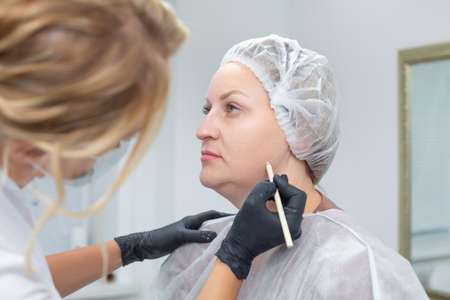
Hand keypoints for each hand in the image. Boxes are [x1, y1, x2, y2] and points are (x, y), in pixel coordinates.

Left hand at [115, 210, 229, 265]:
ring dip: (216, 232)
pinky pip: (200, 239)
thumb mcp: (180, 236)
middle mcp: (191, 224)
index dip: (223, 214)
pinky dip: (208, 241)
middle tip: (235, 227)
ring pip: (206, 230)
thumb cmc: (161, 238)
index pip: (211, 214)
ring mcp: (188, 232)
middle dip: (222, 222)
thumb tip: (214, 235)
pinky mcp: (184, 241)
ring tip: (228, 237)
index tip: (236, 216)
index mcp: (191, 220)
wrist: (146, 246)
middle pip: (210, 221)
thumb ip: (197, 235)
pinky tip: (212, 247)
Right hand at [216, 175, 305, 278]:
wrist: (239, 248)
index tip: (273, 179)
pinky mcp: (284, 227)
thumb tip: (273, 183)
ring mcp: (290, 227)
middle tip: (271, 179)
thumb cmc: (245, 229)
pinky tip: (268, 196)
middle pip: (296, 199)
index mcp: (292, 223)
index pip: (298, 196)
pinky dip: (278, 200)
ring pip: (290, 203)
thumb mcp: (253, 203)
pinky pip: (285, 208)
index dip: (286, 185)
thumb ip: (264, 188)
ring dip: (280, 193)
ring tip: (268, 186)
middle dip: (283, 187)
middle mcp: (295, 226)